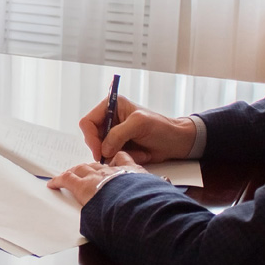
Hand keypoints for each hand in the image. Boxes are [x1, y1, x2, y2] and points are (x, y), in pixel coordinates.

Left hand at [48, 151, 153, 206]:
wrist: (139, 203)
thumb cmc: (152, 201)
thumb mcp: (161, 191)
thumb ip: (162, 187)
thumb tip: (168, 187)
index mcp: (134, 171)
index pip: (124, 159)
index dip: (118, 160)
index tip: (114, 161)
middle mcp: (114, 170)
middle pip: (99, 163)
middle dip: (92, 166)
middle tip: (86, 170)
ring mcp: (98, 176)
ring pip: (82, 169)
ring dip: (76, 172)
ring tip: (69, 175)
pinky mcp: (83, 185)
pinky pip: (68, 179)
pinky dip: (60, 180)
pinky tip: (53, 183)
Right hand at [80, 95, 196, 163]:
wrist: (176, 142)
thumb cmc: (161, 127)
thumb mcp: (139, 124)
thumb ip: (118, 134)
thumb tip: (104, 149)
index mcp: (112, 106)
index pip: (88, 122)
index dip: (91, 137)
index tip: (99, 151)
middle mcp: (110, 120)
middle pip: (92, 138)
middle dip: (105, 148)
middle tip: (117, 155)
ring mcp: (114, 135)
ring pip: (102, 150)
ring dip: (118, 154)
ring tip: (136, 152)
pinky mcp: (120, 147)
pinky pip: (112, 158)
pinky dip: (124, 159)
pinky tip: (139, 155)